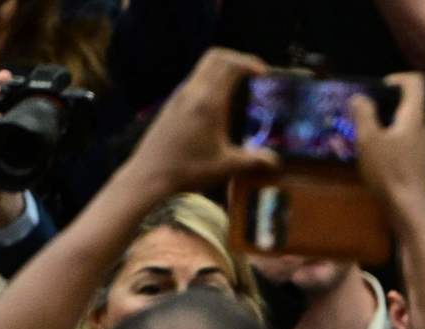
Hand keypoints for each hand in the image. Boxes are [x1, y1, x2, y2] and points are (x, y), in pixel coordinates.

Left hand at [128, 47, 278, 194]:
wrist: (149, 175)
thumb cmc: (189, 170)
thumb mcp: (226, 167)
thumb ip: (253, 160)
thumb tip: (275, 161)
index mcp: (209, 102)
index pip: (231, 65)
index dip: (250, 63)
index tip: (264, 75)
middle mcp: (193, 91)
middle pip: (216, 57)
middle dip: (237, 59)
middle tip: (253, 75)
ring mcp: (179, 95)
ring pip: (203, 67)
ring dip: (222, 69)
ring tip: (239, 88)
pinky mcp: (172, 104)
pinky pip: (195, 80)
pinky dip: (210, 80)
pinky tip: (218, 104)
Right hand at [350, 72, 424, 218]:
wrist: (412, 211)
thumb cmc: (390, 173)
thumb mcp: (368, 141)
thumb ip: (363, 114)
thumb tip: (360, 97)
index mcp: (416, 116)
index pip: (416, 82)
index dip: (398, 78)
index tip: (379, 89)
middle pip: (410, 105)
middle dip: (387, 107)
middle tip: (365, 119)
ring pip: (408, 127)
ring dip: (389, 128)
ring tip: (368, 141)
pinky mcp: (424, 165)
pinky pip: (408, 145)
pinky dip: (394, 145)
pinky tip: (379, 161)